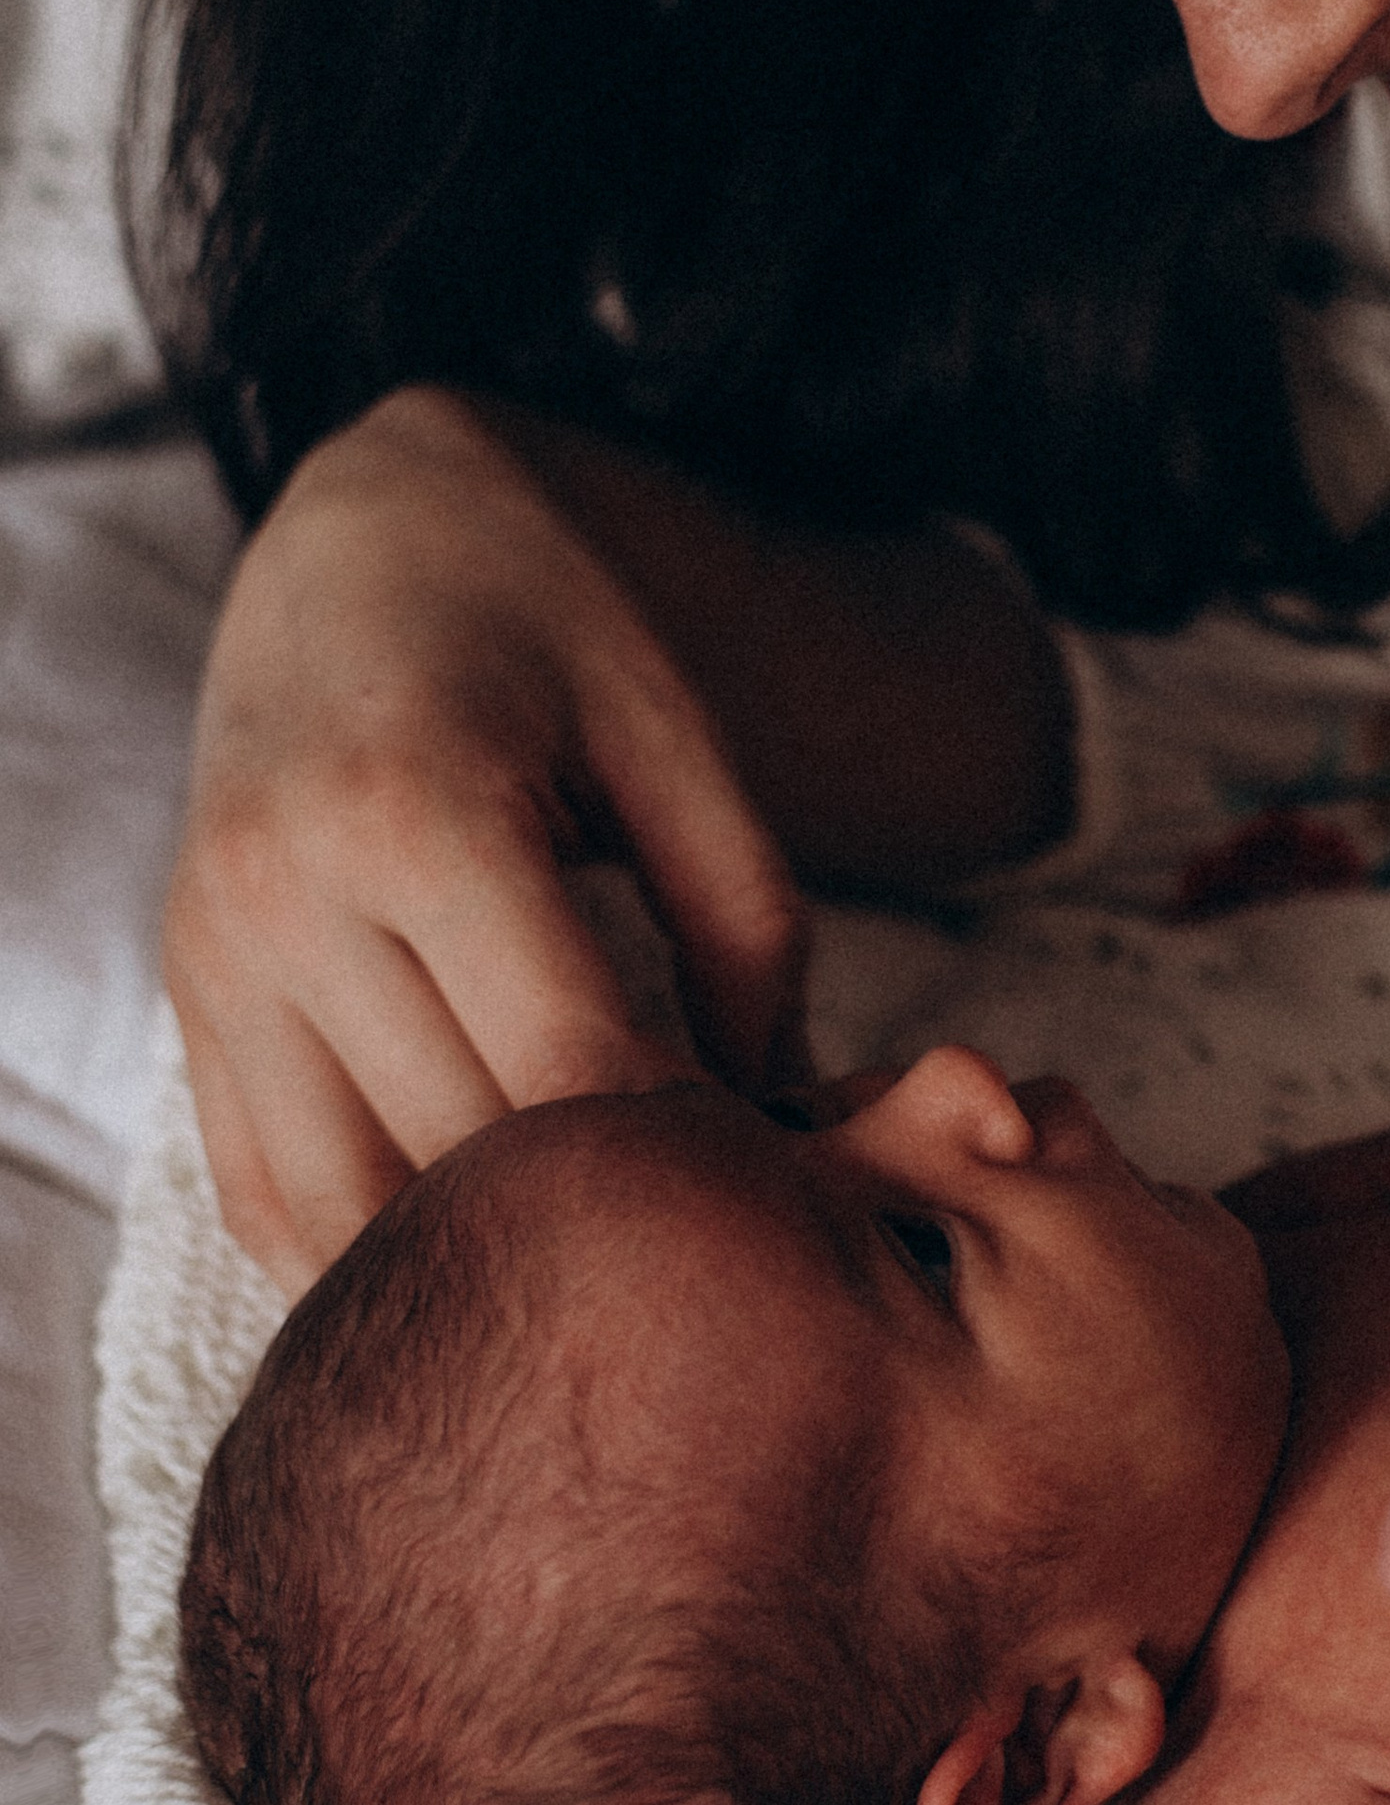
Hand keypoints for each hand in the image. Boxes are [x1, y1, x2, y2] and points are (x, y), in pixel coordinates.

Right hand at [166, 388, 806, 1289]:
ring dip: (479, 1265)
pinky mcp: (188, 1007)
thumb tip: (787, 1126)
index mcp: (413, 815)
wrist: (365, 539)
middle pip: (461, 1150)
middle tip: (717, 1235)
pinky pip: (265, 1197)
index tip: (779, 1176)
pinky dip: (370, 1258)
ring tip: (600, 1263)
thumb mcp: (674, 737)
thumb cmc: (548, 626)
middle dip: (602, 1215)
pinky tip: (480, 1262)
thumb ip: (748, 931)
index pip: (565, 1066)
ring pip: (345, 1211)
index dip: (688, 1154)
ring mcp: (215, 963)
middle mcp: (283, 897)